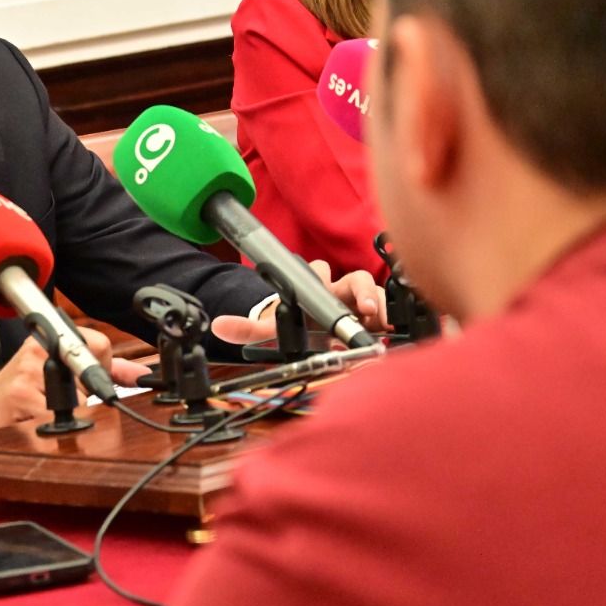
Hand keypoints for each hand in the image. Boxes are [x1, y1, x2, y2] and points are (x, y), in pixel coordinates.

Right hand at [0, 327, 111, 440]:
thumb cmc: (24, 385)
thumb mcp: (60, 367)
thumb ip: (102, 368)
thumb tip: (139, 375)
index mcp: (51, 335)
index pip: (100, 343)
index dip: (102, 367)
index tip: (88, 377)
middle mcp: (41, 346)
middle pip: (91, 374)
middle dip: (81, 392)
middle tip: (57, 392)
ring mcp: (30, 368)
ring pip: (77, 397)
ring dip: (67, 408)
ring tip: (44, 401)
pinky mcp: (23, 392)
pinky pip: (59, 413)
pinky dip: (53, 420)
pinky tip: (35, 412)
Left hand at [211, 261, 388, 345]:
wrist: (306, 333)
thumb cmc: (291, 325)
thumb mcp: (269, 329)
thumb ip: (245, 329)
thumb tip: (218, 327)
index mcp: (313, 285)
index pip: (322, 272)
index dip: (326, 279)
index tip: (328, 289)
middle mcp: (337, 288)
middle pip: (357, 279)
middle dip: (365, 292)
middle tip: (369, 310)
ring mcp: (356, 301)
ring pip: (373, 293)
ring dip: (378, 307)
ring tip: (380, 326)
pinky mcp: (370, 315)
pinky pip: (384, 310)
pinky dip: (388, 320)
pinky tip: (387, 333)